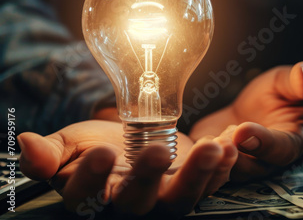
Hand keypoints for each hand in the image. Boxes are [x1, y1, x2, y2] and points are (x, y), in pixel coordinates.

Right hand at [18, 120, 236, 217]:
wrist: (132, 143)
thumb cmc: (97, 144)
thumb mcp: (71, 143)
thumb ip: (50, 151)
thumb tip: (26, 143)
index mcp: (93, 196)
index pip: (85, 196)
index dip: (90, 179)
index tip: (99, 151)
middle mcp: (130, 205)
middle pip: (138, 203)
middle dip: (148, 179)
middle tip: (159, 152)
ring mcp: (165, 199)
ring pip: (182, 199)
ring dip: (199, 175)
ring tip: (213, 148)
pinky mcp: (192, 186)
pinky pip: (211, 185)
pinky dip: (223, 168)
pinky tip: (231, 146)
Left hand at [190, 61, 302, 180]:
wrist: (257, 107)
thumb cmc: (282, 95)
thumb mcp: (294, 81)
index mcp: (289, 142)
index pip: (279, 149)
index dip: (262, 142)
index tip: (244, 130)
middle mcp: (263, 161)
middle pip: (246, 167)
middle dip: (230, 154)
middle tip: (216, 137)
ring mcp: (236, 165)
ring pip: (221, 170)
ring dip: (209, 158)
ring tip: (202, 139)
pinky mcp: (212, 162)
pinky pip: (200, 166)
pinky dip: (190, 157)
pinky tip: (178, 144)